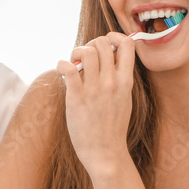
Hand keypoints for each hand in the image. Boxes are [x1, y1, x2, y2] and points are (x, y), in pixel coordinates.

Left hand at [56, 32, 135, 178]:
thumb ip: (120, 78)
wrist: (105, 152)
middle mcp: (112, 82)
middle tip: (83, 57)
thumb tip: (111, 59)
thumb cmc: (112, 126)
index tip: (104, 44)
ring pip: (87, 52)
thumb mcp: (125, 99)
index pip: (127, 44)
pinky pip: (68, 69)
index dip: (113, 37)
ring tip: (73, 63)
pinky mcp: (77, 98)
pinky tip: (62, 70)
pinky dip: (62, 64)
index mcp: (126, 81)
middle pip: (103, 43)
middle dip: (90, 44)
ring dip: (76, 51)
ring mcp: (95, 90)